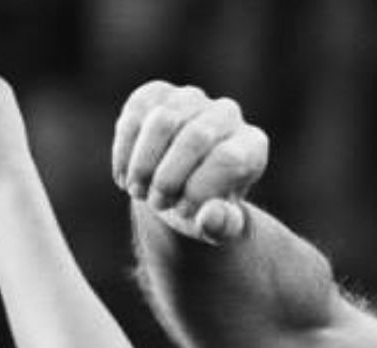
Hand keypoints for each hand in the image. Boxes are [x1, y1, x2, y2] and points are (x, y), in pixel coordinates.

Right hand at [111, 81, 267, 244]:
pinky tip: (124, 177)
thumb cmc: (204, 208)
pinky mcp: (156, 94)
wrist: (178, 188)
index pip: (229, 158)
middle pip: (196, 136)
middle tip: (157, 202)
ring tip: (139, 191)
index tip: (184, 211)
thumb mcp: (219, 226)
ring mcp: (192, 99)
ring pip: (162, 120)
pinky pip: (135, 116)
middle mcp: (227, 114)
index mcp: (251, 145)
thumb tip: (209, 217)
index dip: (200, 189)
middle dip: (169, 177)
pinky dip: (124, 153)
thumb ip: (222, 226)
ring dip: (144, 164)